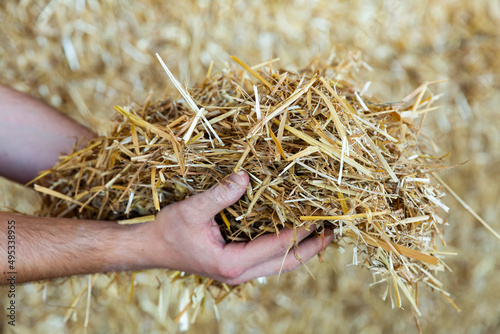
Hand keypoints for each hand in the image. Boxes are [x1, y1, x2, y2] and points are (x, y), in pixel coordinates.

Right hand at [143, 171, 333, 284]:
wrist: (151, 249)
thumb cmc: (168, 231)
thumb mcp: (191, 210)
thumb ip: (219, 194)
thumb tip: (245, 177)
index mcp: (232, 263)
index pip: (276, 247)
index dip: (300, 232)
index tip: (321, 218)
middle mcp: (239, 273)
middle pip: (285, 263)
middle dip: (311, 248)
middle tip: (333, 232)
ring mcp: (238, 273)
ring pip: (279, 265)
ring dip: (301, 250)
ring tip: (321, 234)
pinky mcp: (235, 267)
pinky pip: (268, 261)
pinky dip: (284, 250)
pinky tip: (293, 236)